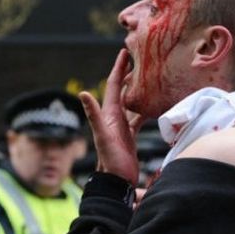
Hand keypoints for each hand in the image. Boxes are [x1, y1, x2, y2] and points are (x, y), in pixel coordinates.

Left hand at [78, 48, 143, 184]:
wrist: (115, 182)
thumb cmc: (109, 161)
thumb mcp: (102, 136)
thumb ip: (93, 115)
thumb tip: (82, 93)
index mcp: (108, 114)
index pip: (113, 85)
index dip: (118, 68)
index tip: (124, 51)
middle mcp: (114, 118)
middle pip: (122, 90)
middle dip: (128, 74)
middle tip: (139, 58)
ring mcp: (122, 126)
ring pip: (131, 102)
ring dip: (137, 90)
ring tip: (148, 77)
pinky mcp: (130, 136)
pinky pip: (138, 117)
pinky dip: (144, 109)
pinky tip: (152, 105)